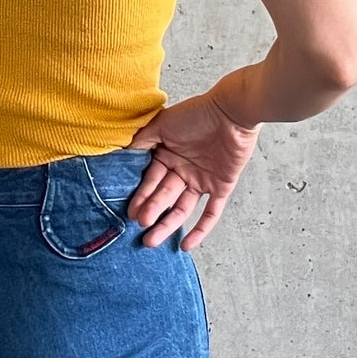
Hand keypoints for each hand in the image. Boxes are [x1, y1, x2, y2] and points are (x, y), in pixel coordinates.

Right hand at [126, 86, 262, 249]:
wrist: (232, 112)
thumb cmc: (197, 114)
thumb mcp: (163, 124)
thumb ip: (143, 140)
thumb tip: (124, 154)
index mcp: (168, 155)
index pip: (151, 180)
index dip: (141, 196)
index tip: (129, 211)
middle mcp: (183, 169)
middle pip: (165, 196)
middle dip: (152, 211)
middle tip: (140, 224)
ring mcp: (202, 179)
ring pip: (182, 208)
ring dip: (168, 224)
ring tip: (152, 240)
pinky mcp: (222, 186)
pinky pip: (211, 213)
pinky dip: (200, 230)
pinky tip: (187, 246)